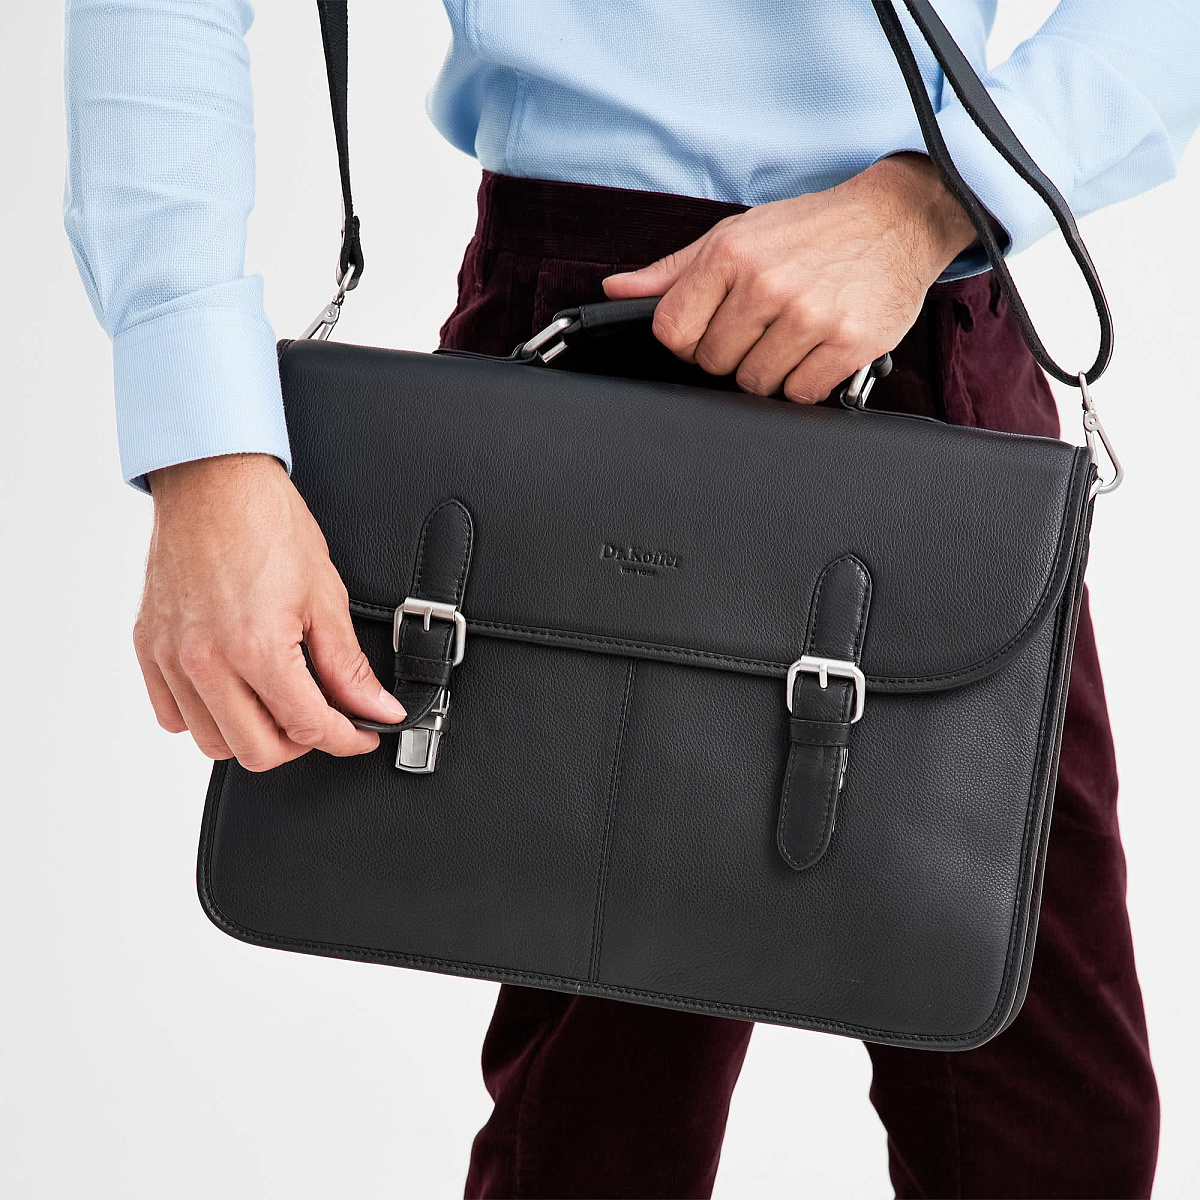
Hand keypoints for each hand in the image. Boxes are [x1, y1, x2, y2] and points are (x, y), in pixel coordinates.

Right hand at [134, 453, 404, 771]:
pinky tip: (233, 694)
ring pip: (212, 742)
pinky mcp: (149, 647)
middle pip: (257, 751)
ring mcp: (172, 657)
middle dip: (301, 744)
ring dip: (252, 736)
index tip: (362, 733)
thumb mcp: (325, 597)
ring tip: (279, 706)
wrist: (214, 481)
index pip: (308, 727)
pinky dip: (205, 717)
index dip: (346, 738)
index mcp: (256, 647)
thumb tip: (374, 707)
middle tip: (324, 720)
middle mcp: (207, 660)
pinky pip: (171, 715)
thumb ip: (348, 666)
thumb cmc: (266, 523)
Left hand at [603, 153, 977, 402]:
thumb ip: (673, 272)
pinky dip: (805, 381)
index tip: (710, 330)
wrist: (896, 219)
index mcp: (731, 255)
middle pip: (714, 364)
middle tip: (762, 326)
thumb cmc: (811, 230)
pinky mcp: (848, 343)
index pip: (672, 332)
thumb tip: (616, 290)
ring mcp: (809, 316)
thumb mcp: (736, 235)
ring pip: (754, 384)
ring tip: (792, 334)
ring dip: (769, 369)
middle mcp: (767, 284)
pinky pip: (800, 394)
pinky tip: (816, 350)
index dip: (687, 341)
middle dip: (732, 353)